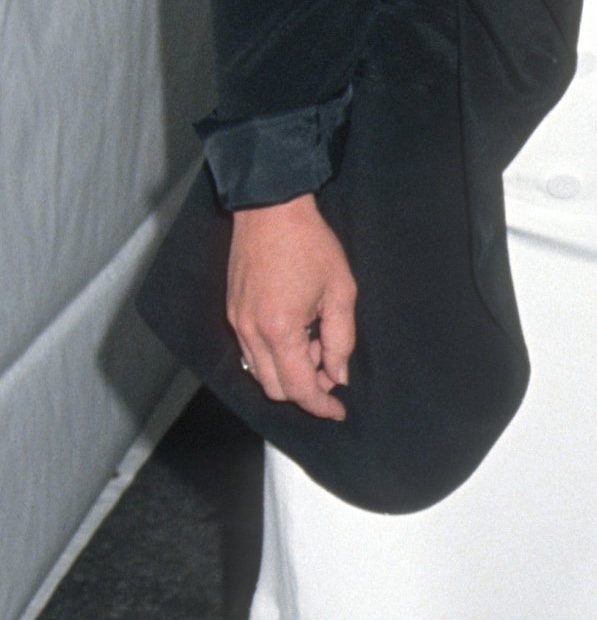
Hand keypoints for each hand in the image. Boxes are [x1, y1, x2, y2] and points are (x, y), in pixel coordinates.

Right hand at [226, 197, 356, 418]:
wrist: (270, 209)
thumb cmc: (310, 244)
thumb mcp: (340, 292)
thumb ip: (341, 340)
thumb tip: (337, 375)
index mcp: (279, 331)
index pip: (298, 388)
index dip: (320, 405)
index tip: (338, 411)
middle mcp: (250, 333)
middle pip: (275, 388)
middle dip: (306, 390)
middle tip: (331, 370)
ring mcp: (236, 323)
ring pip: (260, 373)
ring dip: (289, 373)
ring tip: (317, 345)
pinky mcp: (231, 312)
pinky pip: (250, 352)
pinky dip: (274, 357)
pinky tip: (298, 334)